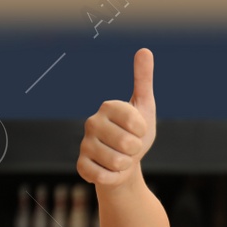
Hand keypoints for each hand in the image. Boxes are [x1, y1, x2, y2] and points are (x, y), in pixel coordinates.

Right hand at [77, 47, 156, 188]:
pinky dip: (114, 177)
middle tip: (130, 147)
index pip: (136, 122)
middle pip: (128, 143)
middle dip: (136, 150)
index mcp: (108, 106)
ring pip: (117, 162)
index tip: (139, 129)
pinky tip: (110, 170)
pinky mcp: (81, 166)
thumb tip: (144, 50)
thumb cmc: (136, 134)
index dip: (143, 131)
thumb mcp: (145, 107)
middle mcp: (91, 122)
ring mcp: (84, 145)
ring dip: (126, 165)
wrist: (125, 165)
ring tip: (122, 158)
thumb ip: (143, 80)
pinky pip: (104, 176)